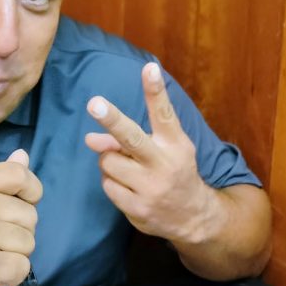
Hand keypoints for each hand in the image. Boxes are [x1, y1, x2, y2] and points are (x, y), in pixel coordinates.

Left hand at [84, 62, 208, 242]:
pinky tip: (128, 187)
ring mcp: (150, 188)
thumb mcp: (166, 149)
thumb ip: (131, 138)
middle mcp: (164, 164)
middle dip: (112, 120)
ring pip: (108, 162)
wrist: (194, 218)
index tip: (149, 68)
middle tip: (94, 103)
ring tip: (128, 169)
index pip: (163, 113)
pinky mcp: (138, 208)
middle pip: (132, 138)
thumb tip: (91, 139)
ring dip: (109, 161)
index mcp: (175, 144)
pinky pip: (108, 185)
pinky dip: (112, 182)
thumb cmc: (173, 172)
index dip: (155, 91)